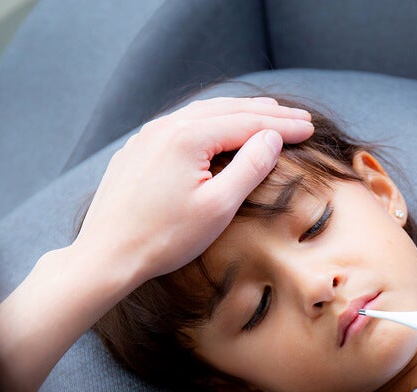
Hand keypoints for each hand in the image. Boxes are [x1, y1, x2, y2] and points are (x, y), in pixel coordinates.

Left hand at [76, 96, 314, 283]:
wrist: (107, 256)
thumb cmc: (164, 238)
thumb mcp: (219, 207)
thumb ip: (249, 167)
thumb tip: (271, 138)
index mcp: (187, 136)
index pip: (247, 123)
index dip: (282, 125)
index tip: (309, 128)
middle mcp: (165, 126)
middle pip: (226, 110)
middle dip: (266, 113)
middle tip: (298, 118)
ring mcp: (147, 136)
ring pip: (202, 113)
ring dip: (238, 113)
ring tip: (266, 113)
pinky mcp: (136, 151)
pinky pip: (181, 125)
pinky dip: (210, 122)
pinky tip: (219, 128)